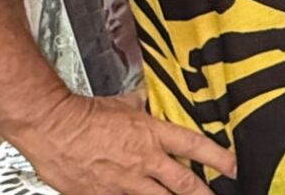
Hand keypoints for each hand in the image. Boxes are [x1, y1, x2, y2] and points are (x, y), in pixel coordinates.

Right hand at [4, 92, 235, 194]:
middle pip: (184, 183)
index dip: (219, 158)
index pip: (195, 146)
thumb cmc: (83, 114)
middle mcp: (143, 161)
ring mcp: (124, 183)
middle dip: (203, 194)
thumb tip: (150, 100)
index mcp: (151, 135)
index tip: (233, 167)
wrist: (52, 127)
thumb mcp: (122, 104)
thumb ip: (141, 106)